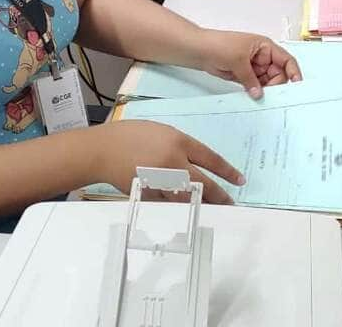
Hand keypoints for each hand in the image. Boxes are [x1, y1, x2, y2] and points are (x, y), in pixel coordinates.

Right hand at [98, 120, 243, 203]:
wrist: (102, 150)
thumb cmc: (129, 135)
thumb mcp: (161, 131)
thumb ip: (180, 145)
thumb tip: (195, 162)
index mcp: (178, 142)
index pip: (211, 159)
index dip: (227, 171)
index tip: (239, 180)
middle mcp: (174, 162)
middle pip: (204, 183)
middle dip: (220, 195)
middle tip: (231, 203)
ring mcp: (162, 181)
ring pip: (189, 197)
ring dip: (202, 204)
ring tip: (213, 208)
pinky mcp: (150, 194)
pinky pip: (170, 203)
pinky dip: (178, 206)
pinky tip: (186, 209)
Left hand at [200, 30, 301, 98]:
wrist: (200, 50)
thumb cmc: (219, 45)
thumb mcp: (238, 61)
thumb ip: (251, 79)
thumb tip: (259, 94)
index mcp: (265, 46)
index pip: (286, 60)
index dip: (293, 72)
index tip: (296, 85)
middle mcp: (262, 57)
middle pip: (278, 74)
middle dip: (276, 85)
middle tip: (271, 95)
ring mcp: (254, 67)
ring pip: (268, 82)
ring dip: (266, 90)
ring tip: (261, 97)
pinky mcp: (245, 76)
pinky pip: (256, 86)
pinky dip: (256, 92)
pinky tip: (255, 97)